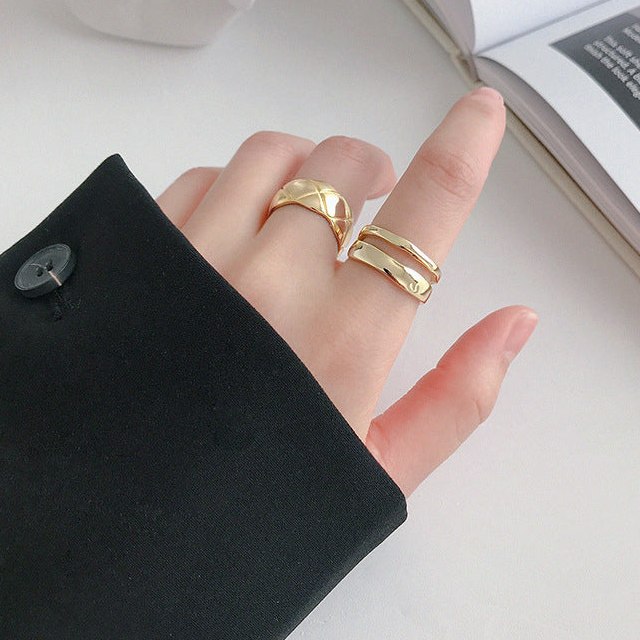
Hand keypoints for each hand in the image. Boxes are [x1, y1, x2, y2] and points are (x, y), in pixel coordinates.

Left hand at [156, 89, 536, 495]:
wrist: (120, 528)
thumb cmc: (258, 502)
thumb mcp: (379, 470)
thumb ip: (460, 394)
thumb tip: (518, 320)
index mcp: (346, 336)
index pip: (427, 212)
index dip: (465, 147)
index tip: (482, 111)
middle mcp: (273, 281)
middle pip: (343, 165)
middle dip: (371, 170)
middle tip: (371, 202)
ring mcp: (199, 258)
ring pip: (271, 157)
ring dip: (305, 169)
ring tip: (305, 210)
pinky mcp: (142, 254)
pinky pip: (200, 177)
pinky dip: (233, 187)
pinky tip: (238, 228)